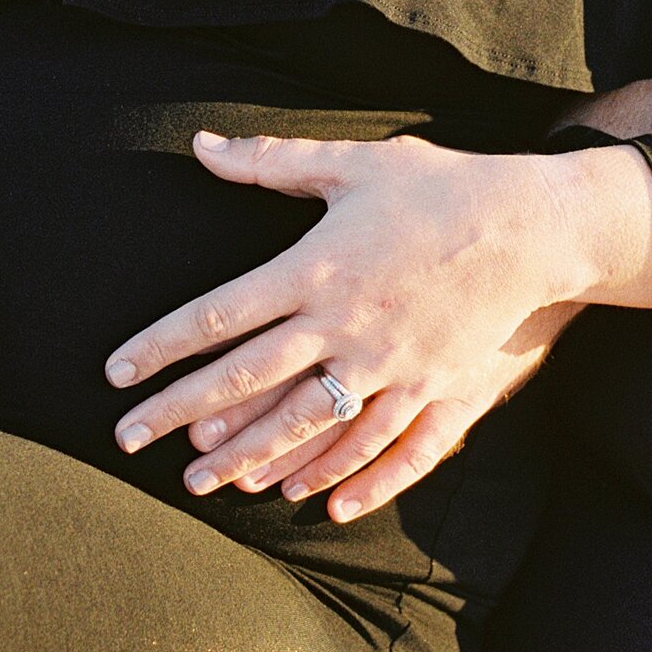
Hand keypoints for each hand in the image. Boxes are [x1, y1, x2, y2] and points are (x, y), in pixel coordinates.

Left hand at [105, 131, 651, 520]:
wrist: (535, 224)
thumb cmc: (438, 186)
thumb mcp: (353, 163)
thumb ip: (273, 162)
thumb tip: (200, 145)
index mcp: (316, 268)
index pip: (219, 315)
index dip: (162, 347)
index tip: (115, 374)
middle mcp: (346, 326)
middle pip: (246, 380)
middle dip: (180, 414)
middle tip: (126, 441)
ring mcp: (394, 368)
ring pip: (307, 427)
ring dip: (249, 459)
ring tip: (200, 483)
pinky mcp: (439, 392)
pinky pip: (391, 450)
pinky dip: (354, 481)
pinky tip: (316, 506)